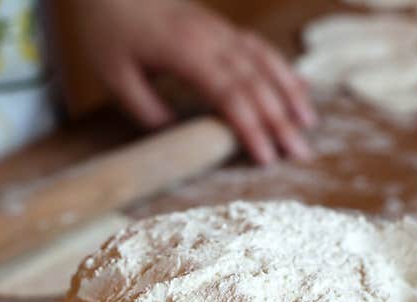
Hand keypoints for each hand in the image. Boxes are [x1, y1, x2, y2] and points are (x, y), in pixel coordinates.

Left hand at [68, 0, 316, 164]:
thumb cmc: (108, 29)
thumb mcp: (114, 75)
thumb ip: (145, 107)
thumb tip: (175, 135)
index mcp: (187, 52)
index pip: (229, 95)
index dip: (251, 128)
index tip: (266, 158)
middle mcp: (212, 40)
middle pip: (256, 83)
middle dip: (282, 121)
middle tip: (301, 154)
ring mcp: (220, 32)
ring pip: (266, 63)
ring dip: (290, 95)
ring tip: (308, 126)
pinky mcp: (221, 29)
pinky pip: (261, 49)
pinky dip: (283, 70)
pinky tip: (299, 88)